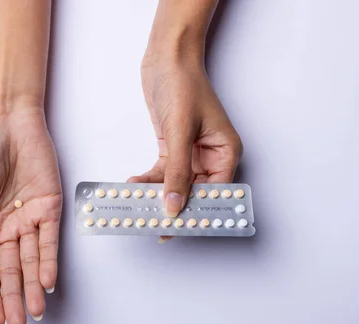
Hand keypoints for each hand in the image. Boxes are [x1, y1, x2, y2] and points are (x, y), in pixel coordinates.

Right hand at [0, 111, 61, 323]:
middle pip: (11, 271)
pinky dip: (48, 260)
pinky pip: (49, 239)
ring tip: (34, 312)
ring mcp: (28, 220)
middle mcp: (7, 229)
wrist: (4, 123)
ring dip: (33, 287)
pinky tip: (47, 281)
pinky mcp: (49, 207)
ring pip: (32, 261)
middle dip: (13, 299)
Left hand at [128, 58, 242, 240]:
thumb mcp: (180, 131)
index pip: (216, 193)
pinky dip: (149, 181)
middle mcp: (211, 156)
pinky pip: (162, 173)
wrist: (167, 59)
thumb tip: (174, 205)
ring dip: (157, 195)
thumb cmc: (184, 86)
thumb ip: (177, 172)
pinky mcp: (173, 148)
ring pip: (176, 185)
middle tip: (153, 225)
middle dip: (174, 208)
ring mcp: (191, 153)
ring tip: (136, 207)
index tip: (180, 229)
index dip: (199, 214)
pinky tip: (134, 185)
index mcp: (225, 152)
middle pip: (195, 193)